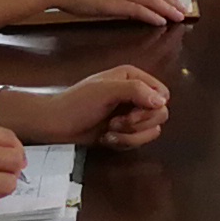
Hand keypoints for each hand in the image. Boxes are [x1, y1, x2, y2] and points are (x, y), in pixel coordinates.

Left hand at [6, 66, 171, 148]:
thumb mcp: (106, 91)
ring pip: (151, 131)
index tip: (132, 112)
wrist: (57, 125)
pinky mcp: (125, 131)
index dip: (152, 107)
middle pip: (160, 114)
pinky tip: (106, 138)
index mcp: (133, 77)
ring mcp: (131, 114)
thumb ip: (136, 91)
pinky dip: (123, 143)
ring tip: (109, 131)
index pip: (162, 93)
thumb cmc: (77, 103)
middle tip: (116, 123)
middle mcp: (136, 94)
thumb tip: (162, 102)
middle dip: (138, 124)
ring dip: (130, 136)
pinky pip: (139, 141)